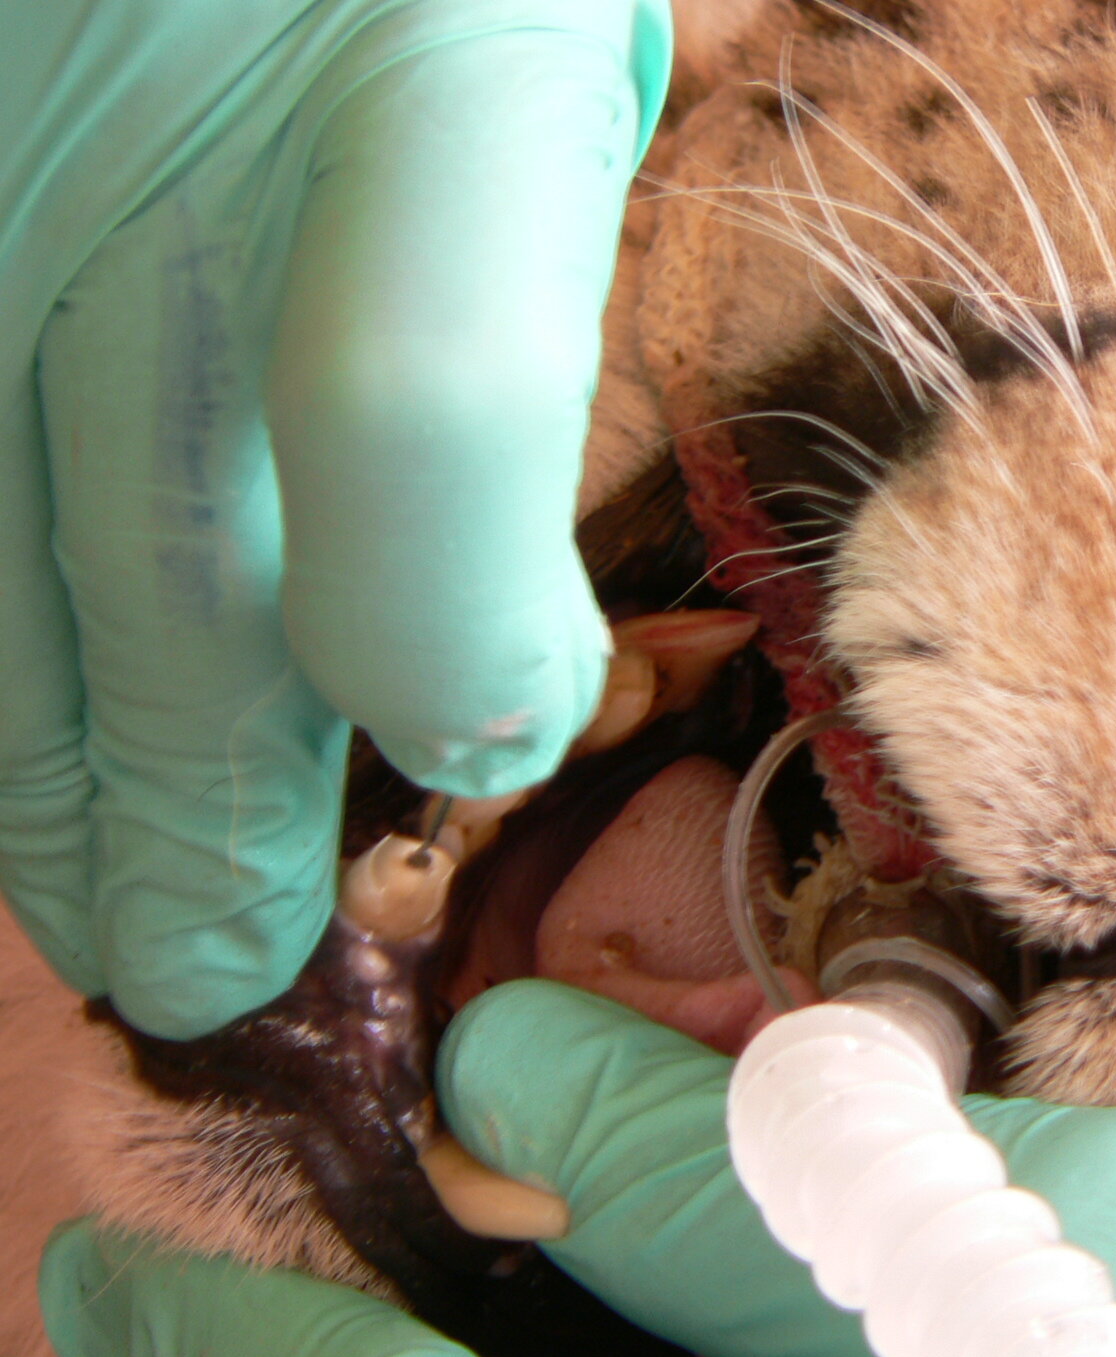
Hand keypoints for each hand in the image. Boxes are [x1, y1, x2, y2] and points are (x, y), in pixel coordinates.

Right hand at [0, 0, 670, 1037]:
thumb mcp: (520, 50)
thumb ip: (493, 295)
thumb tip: (464, 628)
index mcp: (426, 51)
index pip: (418, 412)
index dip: (446, 640)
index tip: (485, 740)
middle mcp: (147, 112)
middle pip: (168, 552)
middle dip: (206, 815)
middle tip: (227, 961)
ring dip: (29, 782)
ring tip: (91, 907)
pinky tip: (13, 736)